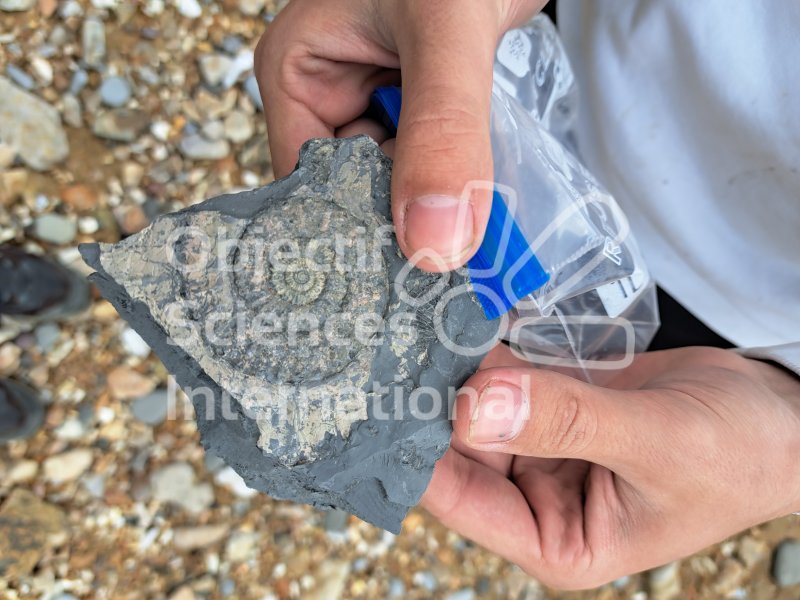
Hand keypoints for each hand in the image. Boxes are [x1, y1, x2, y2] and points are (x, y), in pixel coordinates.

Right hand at [255, 0, 546, 270]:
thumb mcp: (445, 31)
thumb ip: (442, 131)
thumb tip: (434, 246)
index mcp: (298, 75)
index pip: (307, 183)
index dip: (351, 233)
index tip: (398, 284)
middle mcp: (332, 96)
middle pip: (356, 192)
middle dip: (403, 229)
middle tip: (446, 286)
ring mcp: (381, 103)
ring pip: (403, 185)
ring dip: (441, 212)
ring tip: (476, 264)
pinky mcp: (426, 108)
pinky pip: (439, 165)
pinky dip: (464, 189)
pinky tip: (491, 222)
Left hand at [422, 345, 799, 588]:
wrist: (777, 415)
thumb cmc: (737, 454)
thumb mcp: (658, 443)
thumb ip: (569, 423)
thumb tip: (475, 406)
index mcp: (555, 539)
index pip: (463, 499)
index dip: (417, 450)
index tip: (377, 398)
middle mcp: (536, 499)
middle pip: (458, 447)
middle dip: (428, 399)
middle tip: (388, 340)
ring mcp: (540, 447)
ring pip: (474, 407)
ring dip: (450, 367)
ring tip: (411, 319)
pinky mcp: (549, 405)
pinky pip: (504, 377)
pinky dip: (484, 349)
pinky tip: (456, 315)